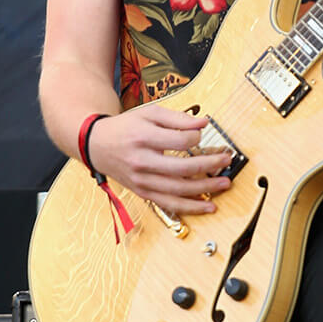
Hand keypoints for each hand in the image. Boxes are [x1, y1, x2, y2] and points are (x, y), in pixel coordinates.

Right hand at [87, 104, 232, 214]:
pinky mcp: (142, 192)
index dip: (197, 137)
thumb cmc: (125, 128)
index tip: (201, 134)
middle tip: (226, 161)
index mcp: (143, 138)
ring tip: (224, 184)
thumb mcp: (149, 114)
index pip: (179, 141)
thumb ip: (177, 118)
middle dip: (209, 165)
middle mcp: (141, 162)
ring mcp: (142, 181)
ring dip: (205, 190)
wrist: (96, 145)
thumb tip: (203, 122)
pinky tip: (207, 206)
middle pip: (182, 169)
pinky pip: (169, 204)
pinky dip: (190, 207)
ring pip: (178, 191)